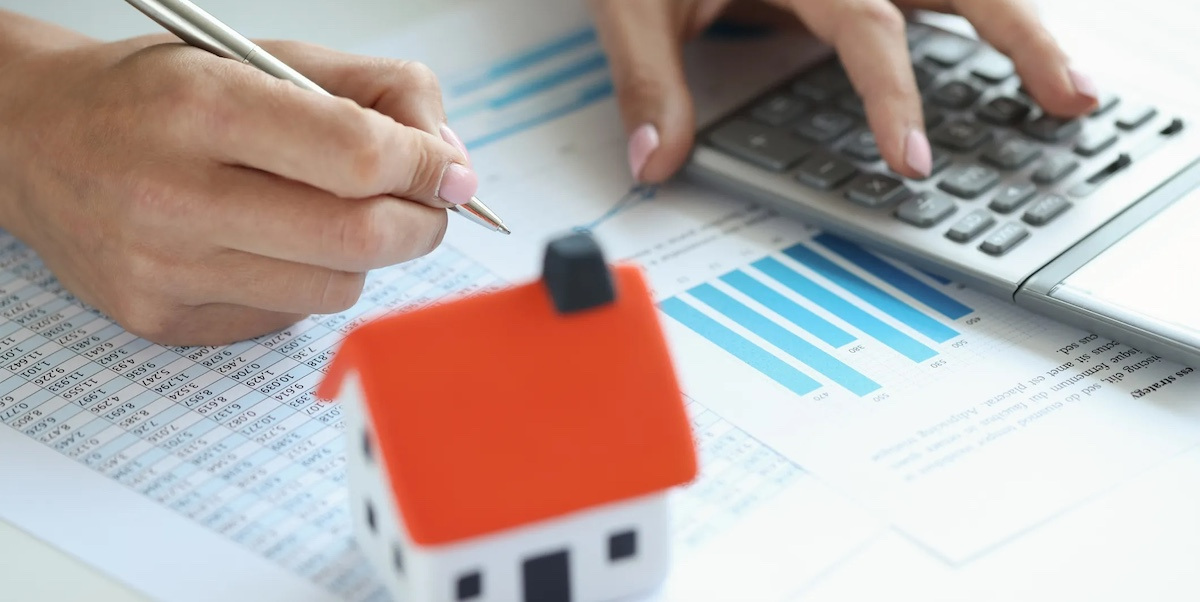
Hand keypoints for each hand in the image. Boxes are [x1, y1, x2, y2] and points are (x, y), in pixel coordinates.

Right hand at [0, 36, 475, 345]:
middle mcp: (174, 195)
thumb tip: (448, 158)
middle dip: (419, 223)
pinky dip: (307, 282)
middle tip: (426, 205)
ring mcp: (164, 270)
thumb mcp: (262, 55)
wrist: (35, 142)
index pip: (357, 155)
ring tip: (339, 217)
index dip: (425, 166)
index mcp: (201, 107)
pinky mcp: (163, 320)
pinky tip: (273, 246)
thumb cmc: (157, 95)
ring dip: (365, 256)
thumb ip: (372, 91)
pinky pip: (286, 317)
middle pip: (358, 237)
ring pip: (333, 289)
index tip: (450, 171)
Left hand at [589, 0, 1098, 181]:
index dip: (893, 94)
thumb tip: (657, 163)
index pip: (866, 25)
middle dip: (1023, 40)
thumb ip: (649, 79)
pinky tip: (1022, 48)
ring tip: (1073, 89)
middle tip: (1072, 100)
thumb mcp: (636, 0)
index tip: (911, 160)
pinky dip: (983, 16)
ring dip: (1025, 27)